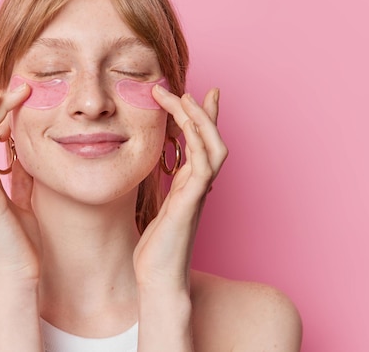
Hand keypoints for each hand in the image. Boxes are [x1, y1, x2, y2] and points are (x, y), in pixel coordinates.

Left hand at [133, 87, 227, 291]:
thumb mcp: (159, 210)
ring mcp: (197, 195)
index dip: (201, 119)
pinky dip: (198, 144)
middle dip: (201, 112)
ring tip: (185, 98)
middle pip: (211, 140)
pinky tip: (187, 128)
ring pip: (211, 148)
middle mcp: (198, 187)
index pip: (200, 144)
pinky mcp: (189, 204)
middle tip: (186, 89)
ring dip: (200, 121)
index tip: (192, 94)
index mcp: (189, 186)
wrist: (159, 279)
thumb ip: (165, 191)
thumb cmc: (157, 250)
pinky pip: (202, 168)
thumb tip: (161, 175)